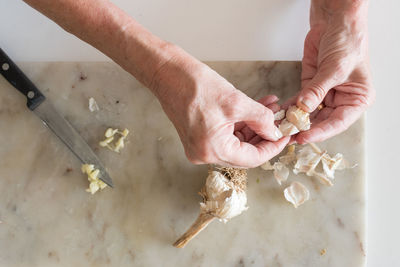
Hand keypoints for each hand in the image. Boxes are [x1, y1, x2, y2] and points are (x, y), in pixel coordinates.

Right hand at [151, 47, 288, 167]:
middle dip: (263, 136)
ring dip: (253, 128)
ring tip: (269, 109)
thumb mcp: (236, 101)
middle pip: (244, 153)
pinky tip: (254, 110)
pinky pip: (225, 136)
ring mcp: (199, 147)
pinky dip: (240, 125)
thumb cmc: (195, 85)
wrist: (167, 74)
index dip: (272, 147)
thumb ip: (260, 119)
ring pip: (236, 143)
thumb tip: (274, 132)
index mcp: (212, 150)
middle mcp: (204, 154)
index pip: (251, 159)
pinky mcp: (198, 137)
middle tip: (278, 121)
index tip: (285, 136)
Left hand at [294, 1, 374, 143]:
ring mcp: (325, 94)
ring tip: (281, 127)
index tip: (304, 137)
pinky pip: (300, 102)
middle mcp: (341, 100)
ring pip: (309, 114)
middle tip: (288, 135)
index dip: (320, 132)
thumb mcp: (334, 68)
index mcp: (356, 99)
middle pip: (322, 121)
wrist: (335, 23)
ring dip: (295, 120)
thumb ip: (317, 90)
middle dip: (304, 128)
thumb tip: (303, 108)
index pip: (338, 123)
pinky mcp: (311, 87)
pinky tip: (281, 113)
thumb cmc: (347, 42)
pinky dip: (290, 107)